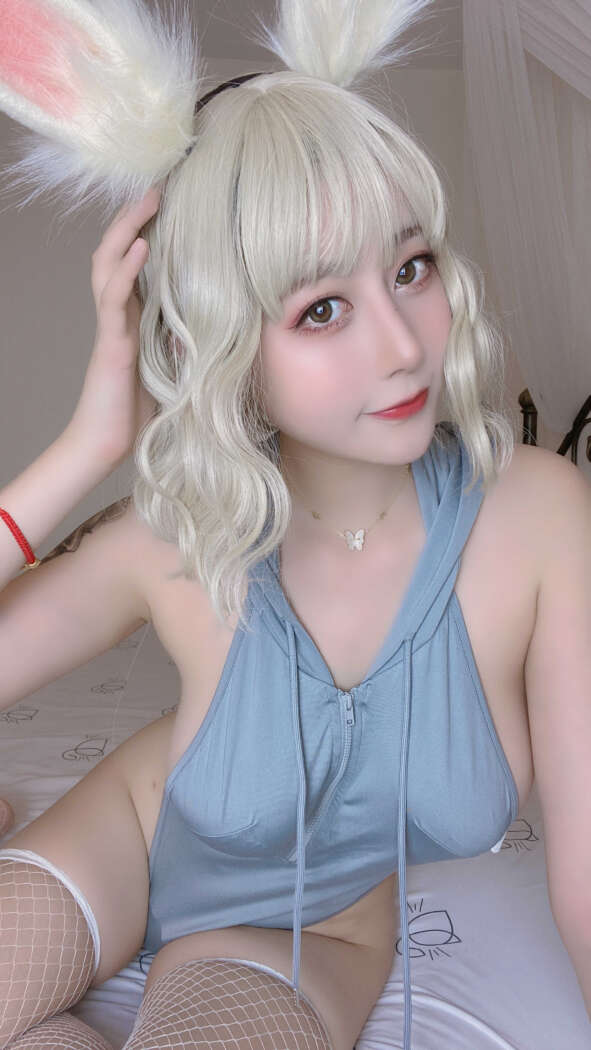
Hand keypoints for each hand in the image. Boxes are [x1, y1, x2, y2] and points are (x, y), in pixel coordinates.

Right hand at [67, 186, 161, 467]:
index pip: (137, 264)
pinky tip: (141, 246)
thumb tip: (224, 327)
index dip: (149, 232)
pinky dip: (126, 269)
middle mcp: (119, 315)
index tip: (175, 204)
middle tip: (161, 185)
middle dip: (137, 217)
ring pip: (108, 263)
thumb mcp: (176, 369)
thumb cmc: (141, 413)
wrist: (108, 447)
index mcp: (134, 318)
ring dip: (128, 228)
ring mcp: (111, 326)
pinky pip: (112, 298)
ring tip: (150, 198)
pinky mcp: (110, 344)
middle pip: (118, 251)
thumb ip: (189, 344)